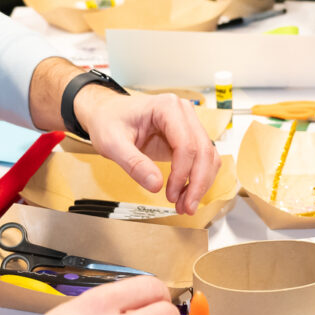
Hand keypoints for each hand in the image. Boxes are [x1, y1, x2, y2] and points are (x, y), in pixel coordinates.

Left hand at [76, 89, 219, 213]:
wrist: (106, 114)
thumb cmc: (108, 122)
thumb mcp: (112, 143)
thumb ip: (134, 164)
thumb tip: (156, 185)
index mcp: (166, 107)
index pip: (185, 143)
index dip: (182, 173)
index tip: (170, 195)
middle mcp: (183, 112)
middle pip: (203, 150)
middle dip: (197, 183)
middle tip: (186, 207)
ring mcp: (188, 124)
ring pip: (208, 156)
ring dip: (200, 183)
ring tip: (184, 205)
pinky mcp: (188, 137)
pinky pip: (202, 159)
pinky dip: (198, 179)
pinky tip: (185, 194)